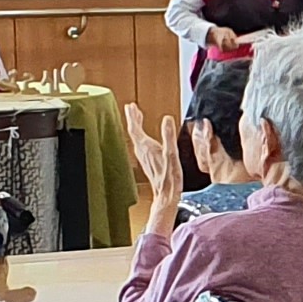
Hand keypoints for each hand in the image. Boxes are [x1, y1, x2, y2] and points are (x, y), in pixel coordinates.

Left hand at [129, 107, 182, 224]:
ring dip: (136, 127)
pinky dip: (141, 136)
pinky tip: (145, 137)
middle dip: (133, 119)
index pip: (135, 128)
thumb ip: (168, 135)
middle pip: (134, 132)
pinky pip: (141, 145)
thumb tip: (167, 119)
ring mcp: (144, 158)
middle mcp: (142, 152)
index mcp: (146, 147)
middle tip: (132, 108)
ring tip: (137, 118)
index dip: (133, 116)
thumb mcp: (171, 153)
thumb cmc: (170, 177)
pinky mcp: (148, 162)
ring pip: (137, 138)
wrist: (166, 195)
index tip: (130, 106)